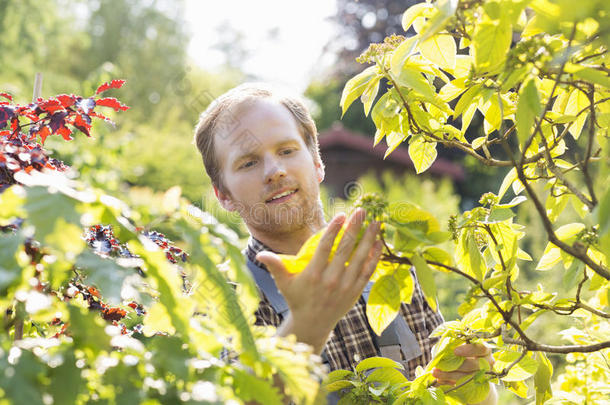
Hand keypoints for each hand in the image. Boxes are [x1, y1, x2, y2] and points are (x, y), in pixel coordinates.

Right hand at [256, 208, 382, 352]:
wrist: (312, 324)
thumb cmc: (296, 298)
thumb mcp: (283, 283)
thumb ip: (275, 265)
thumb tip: (259, 254)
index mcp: (313, 275)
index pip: (325, 247)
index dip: (333, 230)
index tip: (341, 215)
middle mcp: (331, 280)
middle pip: (345, 249)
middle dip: (354, 228)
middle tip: (361, 211)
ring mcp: (345, 286)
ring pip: (360, 258)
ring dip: (369, 239)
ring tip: (375, 222)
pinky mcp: (355, 292)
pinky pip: (367, 271)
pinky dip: (375, 257)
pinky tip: (379, 242)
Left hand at [433, 343, 496, 404]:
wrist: (472, 371)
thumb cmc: (463, 353)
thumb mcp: (459, 346)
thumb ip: (452, 345)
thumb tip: (441, 350)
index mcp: (485, 350)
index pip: (481, 349)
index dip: (469, 350)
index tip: (455, 351)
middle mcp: (487, 363)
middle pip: (474, 365)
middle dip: (456, 366)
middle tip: (440, 365)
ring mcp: (483, 375)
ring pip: (467, 377)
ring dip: (450, 375)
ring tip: (435, 373)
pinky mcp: (477, 385)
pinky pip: (463, 385)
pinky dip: (450, 382)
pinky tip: (440, 380)